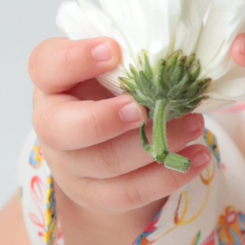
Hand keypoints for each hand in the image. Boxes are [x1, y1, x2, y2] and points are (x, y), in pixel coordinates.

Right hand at [28, 36, 210, 244]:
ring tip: (194, 124)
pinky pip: (129, 193)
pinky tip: (198, 157)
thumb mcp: (113, 68)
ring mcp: (70, 166)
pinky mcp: (95, 195)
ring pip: (105, 163)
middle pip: (62, 129)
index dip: (76, 58)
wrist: (107, 143)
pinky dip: (167, 176)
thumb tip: (172, 51)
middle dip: (105, 119)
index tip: (114, 49)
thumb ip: (129, 58)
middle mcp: (52, 125)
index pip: (46, 65)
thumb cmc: (111, 91)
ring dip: (154, 144)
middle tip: (144, 108)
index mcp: (52, 82)